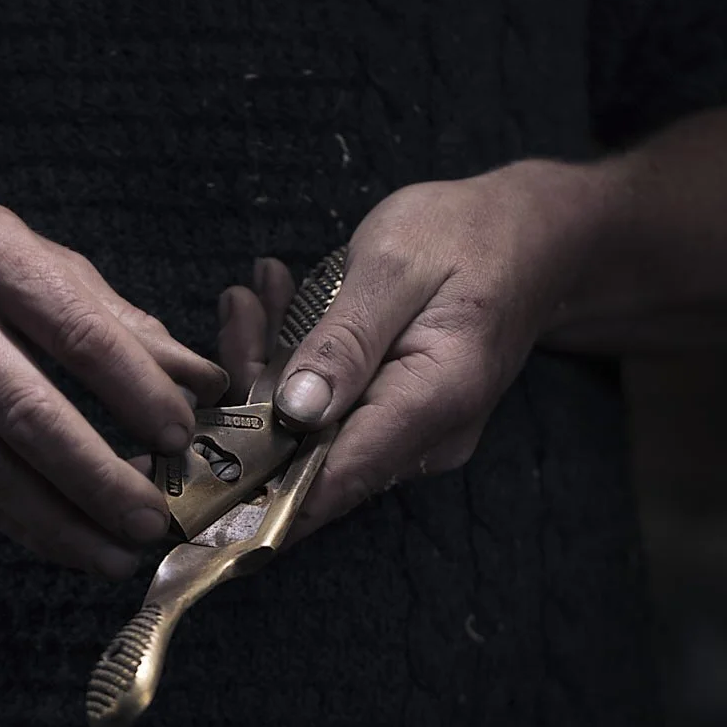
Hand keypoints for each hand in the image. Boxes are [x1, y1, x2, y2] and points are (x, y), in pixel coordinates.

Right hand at [0, 198, 227, 577]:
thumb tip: (204, 381)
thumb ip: (120, 322)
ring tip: (116, 555)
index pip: (75, 332)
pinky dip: (14, 520)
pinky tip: (62, 541)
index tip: (181, 436)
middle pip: (24, 410)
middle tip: (152, 521)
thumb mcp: (38, 261)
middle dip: (96, 476)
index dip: (133, 391)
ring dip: (56, 520)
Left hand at [217, 162, 598, 539]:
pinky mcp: (393, 416)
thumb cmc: (469, 235)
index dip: (256, 491)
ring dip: (269, 363)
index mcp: (433, 401)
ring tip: (258, 290)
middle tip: (239, 308)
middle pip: (308, 454)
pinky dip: (294, 359)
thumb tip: (294, 412)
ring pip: (308, 429)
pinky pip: (326, 408)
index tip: (193, 475)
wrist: (534, 235)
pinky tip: (280, 300)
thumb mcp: (396, 265)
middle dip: (251, 393)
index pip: (333, 479)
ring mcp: (410, 433)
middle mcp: (424, 438)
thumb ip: (346, 339)